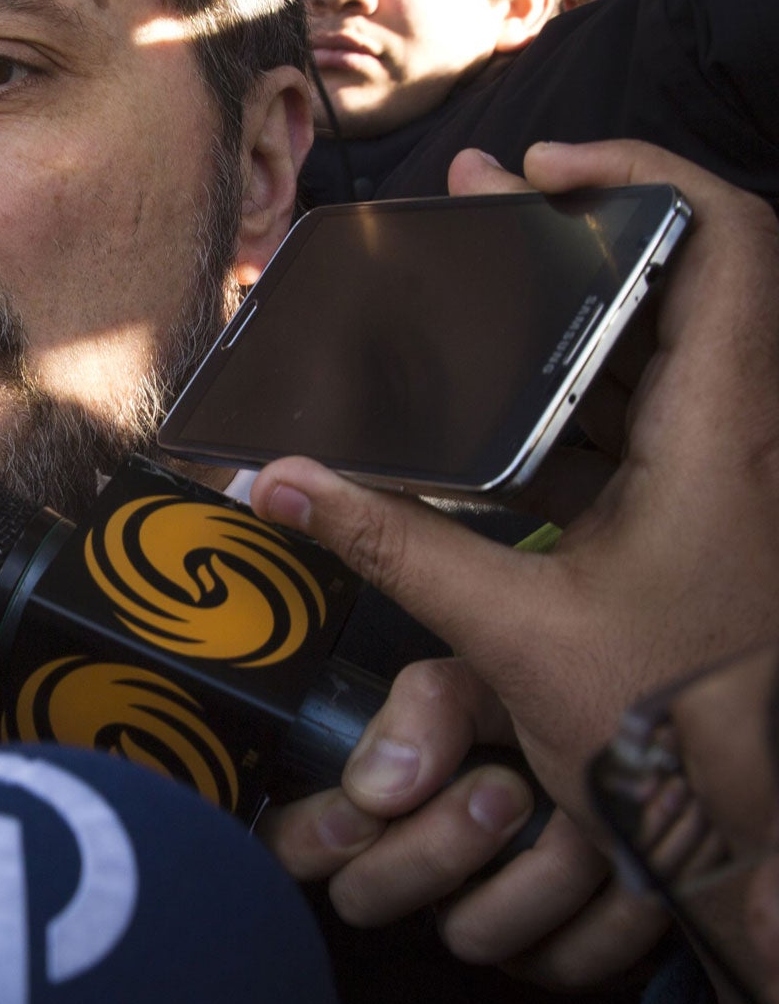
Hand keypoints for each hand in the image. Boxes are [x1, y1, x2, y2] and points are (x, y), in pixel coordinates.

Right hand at [250, 141, 778, 818]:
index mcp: (726, 437)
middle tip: (486, 197)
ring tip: (478, 271)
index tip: (544, 167)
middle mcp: (747, 437)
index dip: (645, 172)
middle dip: (581, 222)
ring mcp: (735, 473)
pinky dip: (580, 382)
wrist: (754, 836)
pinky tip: (493, 400)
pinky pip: (652, 409)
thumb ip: (385, 545)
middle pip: (691, 272)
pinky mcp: (711, 511)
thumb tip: (273, 487)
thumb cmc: (667, 735)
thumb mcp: (508, 632)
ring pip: (671, 339)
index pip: (729, 241)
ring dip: (579, 300)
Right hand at [263, 659, 666, 987]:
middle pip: (364, 897)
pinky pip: (552, 965)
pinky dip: (604, 914)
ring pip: (465, 936)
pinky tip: (624, 861)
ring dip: (540, 870)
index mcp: (381, 788)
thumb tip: (378, 788)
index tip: (371, 806)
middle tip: (505, 791)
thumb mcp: (495, 675)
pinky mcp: (555, 952)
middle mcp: (417, 853)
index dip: (316, 833)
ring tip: (584, 816)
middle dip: (436, 846)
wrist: (680, 746)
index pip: (289, 837)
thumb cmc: (577, 695)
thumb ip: (423, 706)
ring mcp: (482, 908)